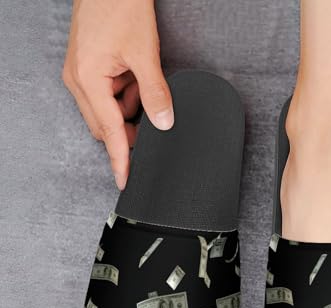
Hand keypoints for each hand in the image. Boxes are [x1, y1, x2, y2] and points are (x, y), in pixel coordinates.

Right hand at [62, 0, 173, 189]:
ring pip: (108, 111)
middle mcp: (78, 81)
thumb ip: (155, 93)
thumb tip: (164, 123)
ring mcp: (80, 74)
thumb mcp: (144, 54)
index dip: (120, 160)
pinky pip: (107, 95)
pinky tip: (134, 76)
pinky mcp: (88, 68)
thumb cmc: (120, 6)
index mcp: (88, 81)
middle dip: (129, 128)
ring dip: (129, 107)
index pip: (110, 133)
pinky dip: (124, 93)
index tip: (125, 181)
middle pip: (106, 125)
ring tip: (142, 82)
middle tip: (152, 122)